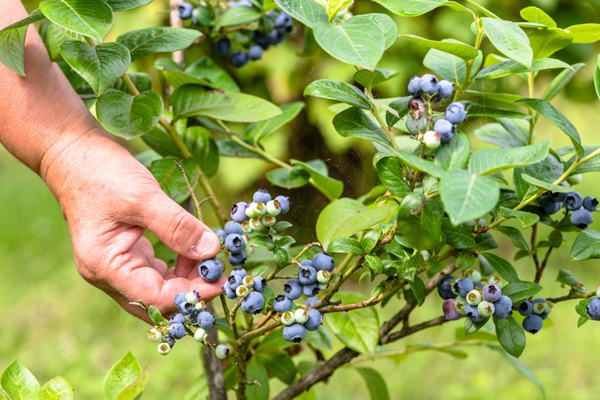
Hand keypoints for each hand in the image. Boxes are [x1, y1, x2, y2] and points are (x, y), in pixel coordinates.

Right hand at [41, 127, 224, 321]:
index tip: (223, 281)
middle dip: (191, 293)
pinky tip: (195, 252)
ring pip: (158, 289)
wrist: (71, 153)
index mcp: (104, 266)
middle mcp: (107, 274)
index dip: (191, 294)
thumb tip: (212, 250)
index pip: (154, 297)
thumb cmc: (100, 172)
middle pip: (156, 301)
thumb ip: (177, 227)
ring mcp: (115, 265)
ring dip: (187, 280)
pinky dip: (178, 268)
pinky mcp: (126, 254)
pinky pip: (156, 273)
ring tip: (213, 261)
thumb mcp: (143, 197)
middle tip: (224, 276)